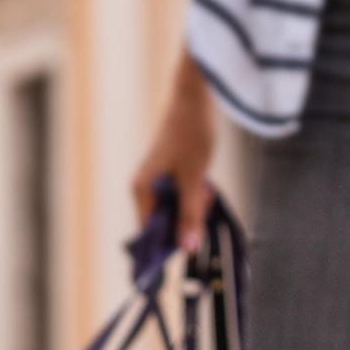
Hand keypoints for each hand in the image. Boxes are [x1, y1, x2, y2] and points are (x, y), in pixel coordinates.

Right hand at [133, 51, 217, 253]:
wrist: (195, 99)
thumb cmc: (191, 136)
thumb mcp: (194, 179)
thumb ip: (190, 215)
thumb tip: (187, 250)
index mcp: (142, 191)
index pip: (150, 233)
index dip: (169, 243)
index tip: (191, 246)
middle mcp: (144, 189)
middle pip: (164, 223)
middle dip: (186, 220)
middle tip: (205, 203)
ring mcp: (156, 182)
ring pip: (175, 210)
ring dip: (193, 207)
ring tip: (207, 188)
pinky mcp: (168, 175)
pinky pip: (180, 197)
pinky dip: (194, 195)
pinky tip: (205, 183)